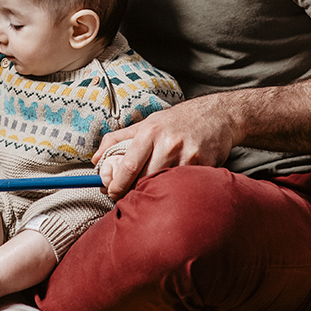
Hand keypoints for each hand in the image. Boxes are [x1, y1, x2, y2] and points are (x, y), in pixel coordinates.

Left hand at [93, 97, 237, 199]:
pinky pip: (183, 185)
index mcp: (150, 132)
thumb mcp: (146, 123)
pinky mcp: (204, 165)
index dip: (116, 184)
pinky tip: (174, 185)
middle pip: (144, 179)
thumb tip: (94, 159)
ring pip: (163, 184)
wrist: (217, 115)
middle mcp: (168, 143)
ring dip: (154, 192)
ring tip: (151, 191)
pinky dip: (175, 188)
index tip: (111, 193)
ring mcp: (187, 155)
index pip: (128, 165)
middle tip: (129, 195)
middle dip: (134, 191)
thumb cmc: (176, 121)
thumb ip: (117, 140)